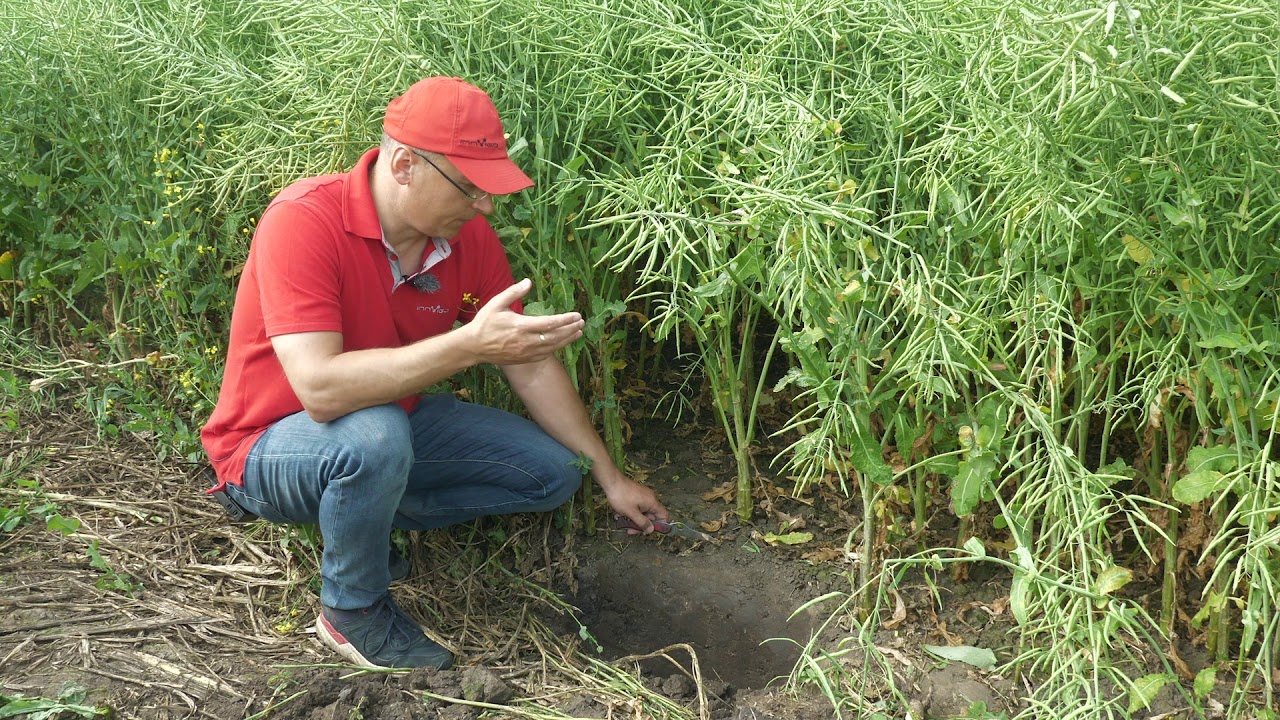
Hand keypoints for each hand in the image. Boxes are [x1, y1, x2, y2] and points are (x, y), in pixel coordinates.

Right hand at [466, 279, 584, 364]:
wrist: (473, 346)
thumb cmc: (484, 322)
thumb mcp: (497, 303)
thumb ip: (514, 292)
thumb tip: (529, 282)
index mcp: (520, 326)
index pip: (549, 323)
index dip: (565, 319)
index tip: (576, 315)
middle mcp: (526, 341)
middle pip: (555, 336)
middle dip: (570, 329)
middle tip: (582, 322)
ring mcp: (525, 352)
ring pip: (552, 347)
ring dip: (567, 340)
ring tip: (578, 333)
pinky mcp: (523, 359)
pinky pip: (544, 355)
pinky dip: (555, 348)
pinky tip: (561, 343)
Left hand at [604, 476, 668, 534]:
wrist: (612, 481)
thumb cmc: (622, 497)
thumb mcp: (631, 513)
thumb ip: (642, 522)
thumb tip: (651, 530)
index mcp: (652, 502)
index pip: (664, 515)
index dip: (659, 525)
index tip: (647, 531)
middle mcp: (651, 498)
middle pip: (652, 516)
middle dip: (641, 524)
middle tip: (630, 530)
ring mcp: (643, 496)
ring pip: (643, 512)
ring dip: (634, 519)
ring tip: (622, 522)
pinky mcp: (637, 494)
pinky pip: (638, 507)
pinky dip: (632, 513)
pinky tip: (621, 515)